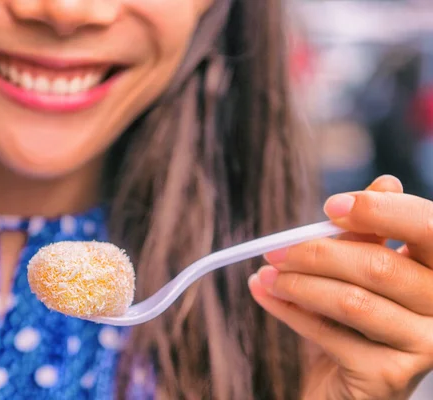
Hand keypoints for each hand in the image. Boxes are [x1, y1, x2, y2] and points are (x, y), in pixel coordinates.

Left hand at [249, 175, 432, 399]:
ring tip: (265, 276)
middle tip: (275, 250)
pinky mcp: (389, 375)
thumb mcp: (362, 270)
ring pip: (351, 300)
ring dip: (297, 284)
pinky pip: (330, 334)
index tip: (330, 206)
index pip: (429, 228)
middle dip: (316, 253)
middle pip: (377, 266)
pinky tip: (265, 297)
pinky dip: (290, 312)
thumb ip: (370, 233)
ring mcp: (423, 345)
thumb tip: (386, 182)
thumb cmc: (355, 319)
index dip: (381, 211)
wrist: (346, 385)